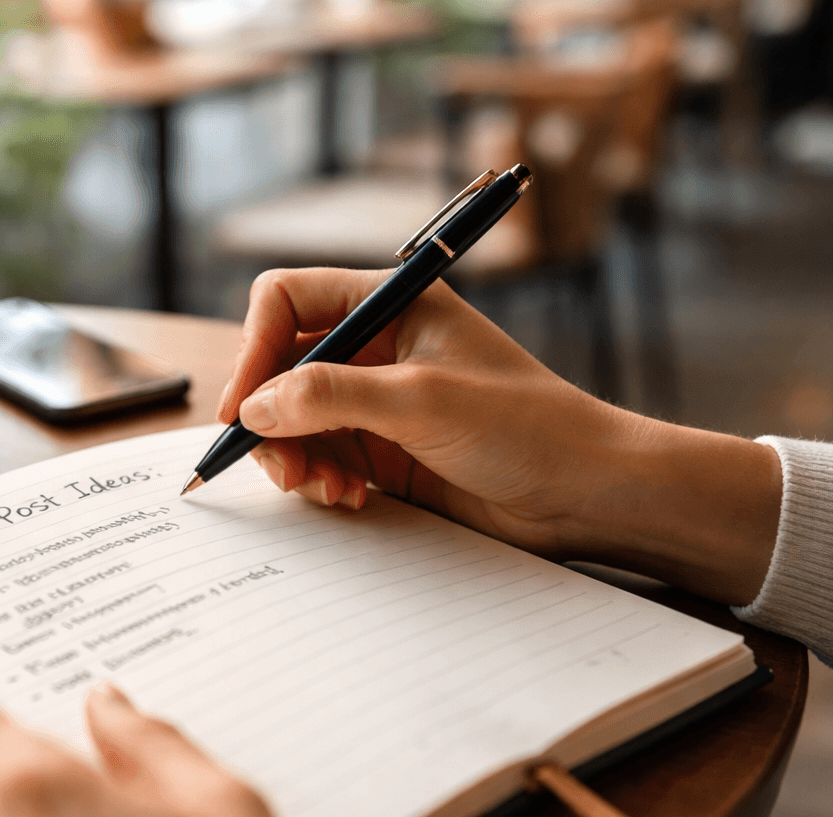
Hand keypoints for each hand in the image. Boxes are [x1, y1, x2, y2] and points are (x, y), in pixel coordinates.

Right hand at [218, 267, 781, 605]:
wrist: (588, 493)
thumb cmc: (527, 427)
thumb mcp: (421, 402)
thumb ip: (330, 396)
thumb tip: (255, 406)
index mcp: (392, 303)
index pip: (287, 301)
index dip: (254, 349)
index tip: (244, 407)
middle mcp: (377, 346)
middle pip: (280, 367)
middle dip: (271, 417)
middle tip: (279, 465)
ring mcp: (378, 401)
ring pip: (294, 419)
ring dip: (295, 457)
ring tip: (324, 490)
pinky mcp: (384, 451)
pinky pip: (321, 458)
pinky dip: (320, 479)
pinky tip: (350, 499)